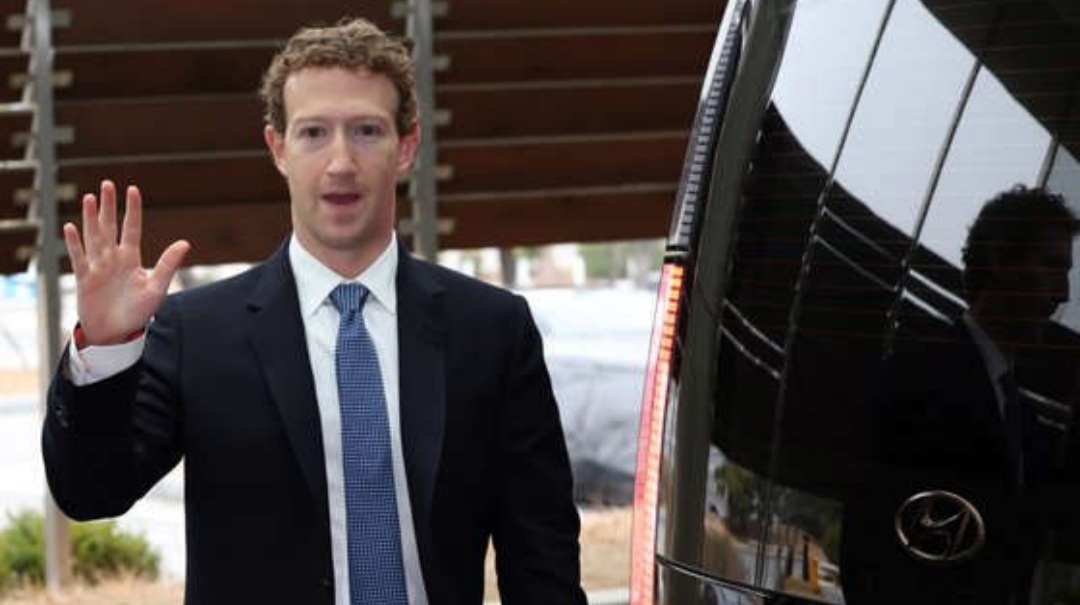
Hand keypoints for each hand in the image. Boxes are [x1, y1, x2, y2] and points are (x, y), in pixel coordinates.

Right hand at [63, 180, 190, 345]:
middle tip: (107, 184)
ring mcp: (97, 267)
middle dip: (109, 206)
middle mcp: (113, 259)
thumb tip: (185, 242)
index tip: (132, 189)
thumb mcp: (156, 288)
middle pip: (110, 226)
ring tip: (90, 198)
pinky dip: (74, 243)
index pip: (132, 228)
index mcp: (131, 259)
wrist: (116, 334)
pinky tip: (71, 226)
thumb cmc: (138, 313)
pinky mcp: (84, 279)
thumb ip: (167, 264)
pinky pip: (78, 258)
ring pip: (93, 237)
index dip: (132, 210)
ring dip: (91, 218)